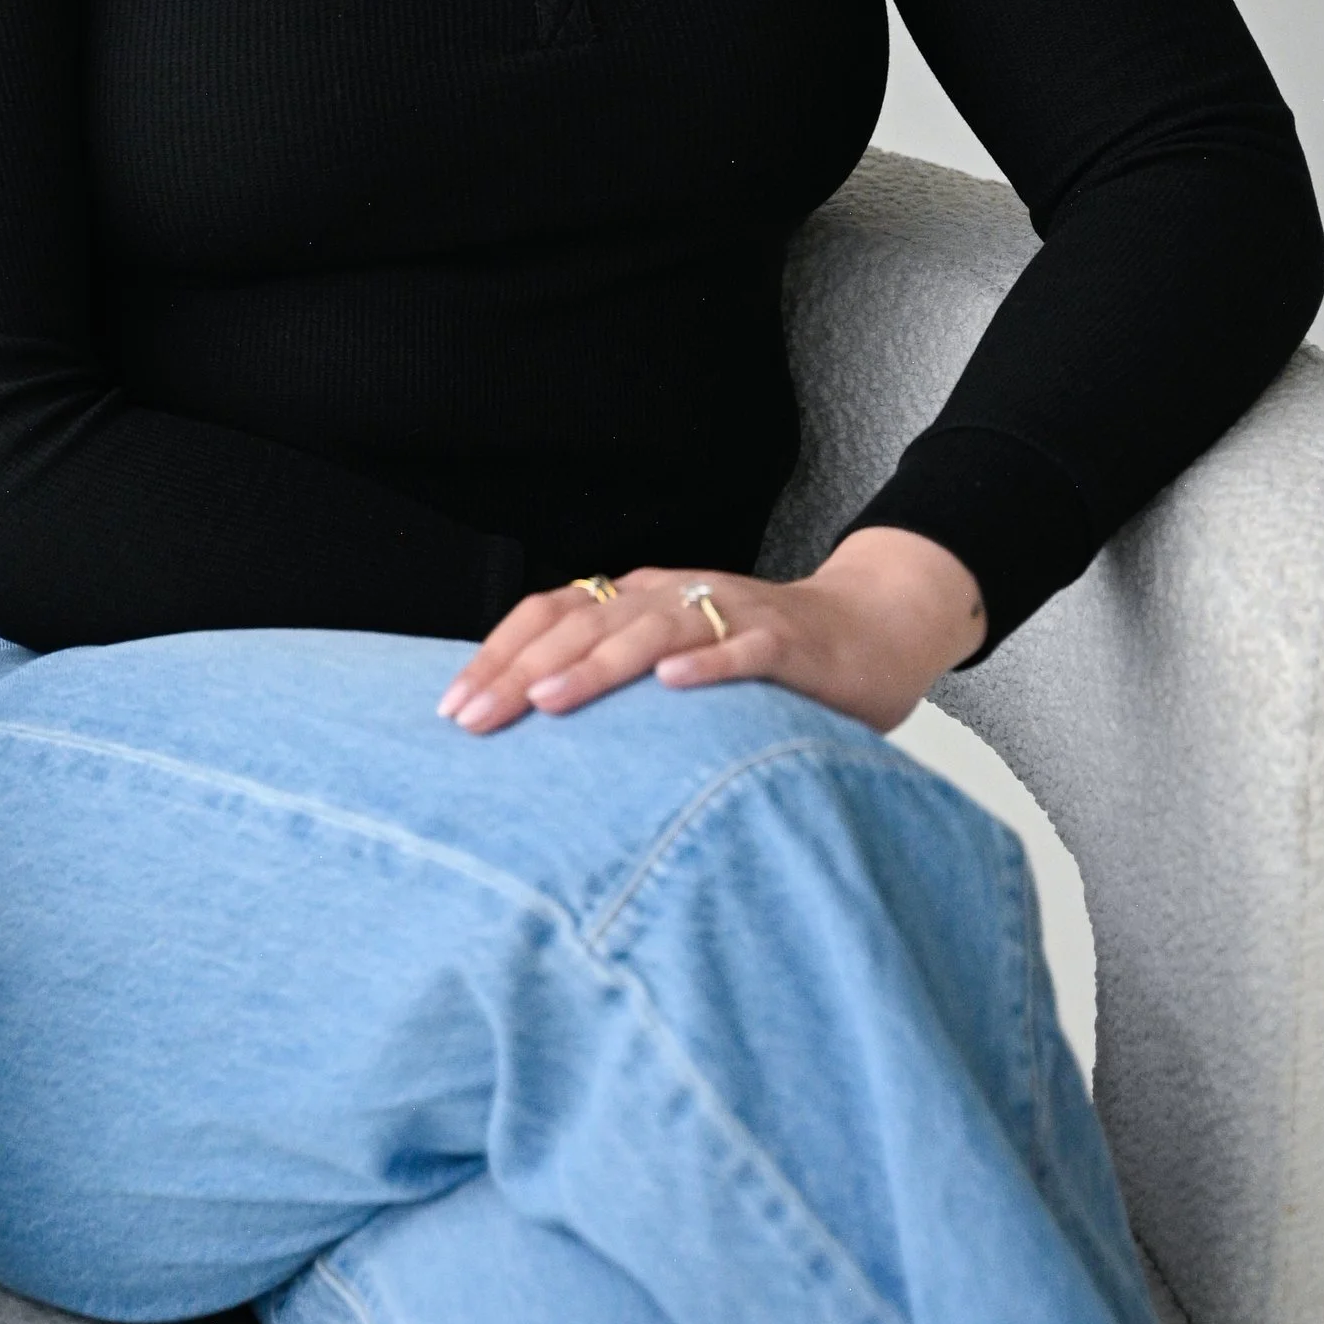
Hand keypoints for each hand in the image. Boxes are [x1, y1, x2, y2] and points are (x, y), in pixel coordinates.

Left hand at [435, 527, 985, 738]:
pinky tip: (673, 687)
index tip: (450, 708)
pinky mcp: (788, 642)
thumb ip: (614, 679)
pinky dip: (707, 665)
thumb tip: (523, 726)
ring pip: (653, 630)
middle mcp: (675, 597)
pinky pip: (744, 650)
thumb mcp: (675, 661)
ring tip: (550, 702)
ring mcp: (732, 615)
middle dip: (524, 670)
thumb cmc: (762, 656)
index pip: (551, 614)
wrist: (873, 627)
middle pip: (586, 623)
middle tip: (475, 719)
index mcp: (638, 600)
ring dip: (598, 664)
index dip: (498, 655)